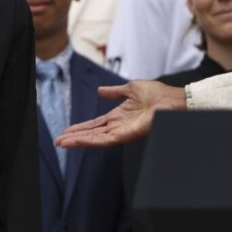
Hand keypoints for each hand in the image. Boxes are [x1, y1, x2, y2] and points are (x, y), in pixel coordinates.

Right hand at [56, 81, 185, 147]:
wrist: (173, 100)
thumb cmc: (158, 94)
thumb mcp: (130, 88)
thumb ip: (114, 92)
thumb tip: (100, 91)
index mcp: (119, 116)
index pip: (95, 124)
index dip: (81, 127)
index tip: (67, 131)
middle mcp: (118, 126)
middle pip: (92, 133)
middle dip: (75, 137)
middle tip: (59, 141)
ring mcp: (121, 132)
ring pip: (95, 138)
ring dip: (78, 141)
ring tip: (63, 143)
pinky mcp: (126, 135)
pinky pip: (104, 140)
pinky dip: (90, 141)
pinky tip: (78, 142)